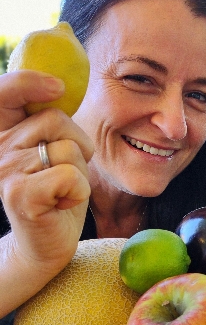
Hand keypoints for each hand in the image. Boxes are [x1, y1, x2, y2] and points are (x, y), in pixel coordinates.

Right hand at [0, 69, 93, 276]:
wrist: (46, 242)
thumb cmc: (56, 193)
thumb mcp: (53, 150)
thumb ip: (51, 123)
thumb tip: (60, 85)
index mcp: (4, 132)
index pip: (4, 93)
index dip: (27, 82)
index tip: (56, 87)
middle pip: (55, 119)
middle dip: (76, 143)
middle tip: (65, 170)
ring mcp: (6, 171)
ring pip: (68, 149)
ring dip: (80, 170)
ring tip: (63, 189)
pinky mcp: (21, 195)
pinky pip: (70, 175)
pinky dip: (79, 191)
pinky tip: (63, 203)